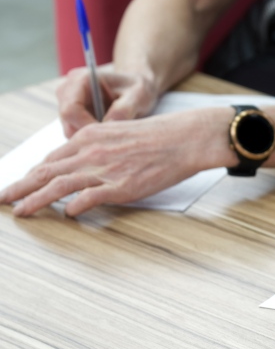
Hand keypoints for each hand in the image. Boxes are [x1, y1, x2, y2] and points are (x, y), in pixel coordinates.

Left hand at [0, 107, 234, 216]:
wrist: (183, 139)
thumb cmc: (158, 137)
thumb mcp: (119, 134)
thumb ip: (98, 148)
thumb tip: (84, 165)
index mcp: (89, 137)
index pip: (52, 159)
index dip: (32, 174)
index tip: (21, 184)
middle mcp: (91, 152)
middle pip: (46, 172)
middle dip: (20, 187)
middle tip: (4, 199)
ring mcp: (104, 169)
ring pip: (58, 185)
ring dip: (35, 200)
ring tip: (21, 211)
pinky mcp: (120, 185)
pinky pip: (89, 197)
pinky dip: (74, 207)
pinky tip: (67, 214)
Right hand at [56, 67, 158, 135]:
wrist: (135, 89)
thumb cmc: (137, 88)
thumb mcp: (138, 96)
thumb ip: (124, 109)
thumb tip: (107, 125)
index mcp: (80, 80)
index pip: (70, 110)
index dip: (87, 127)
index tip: (109, 135)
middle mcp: (67, 90)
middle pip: (68, 123)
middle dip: (90, 135)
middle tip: (114, 136)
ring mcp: (66, 103)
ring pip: (70, 131)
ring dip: (91, 137)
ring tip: (113, 130)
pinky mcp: (71, 115)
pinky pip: (76, 134)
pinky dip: (91, 137)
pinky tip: (108, 131)